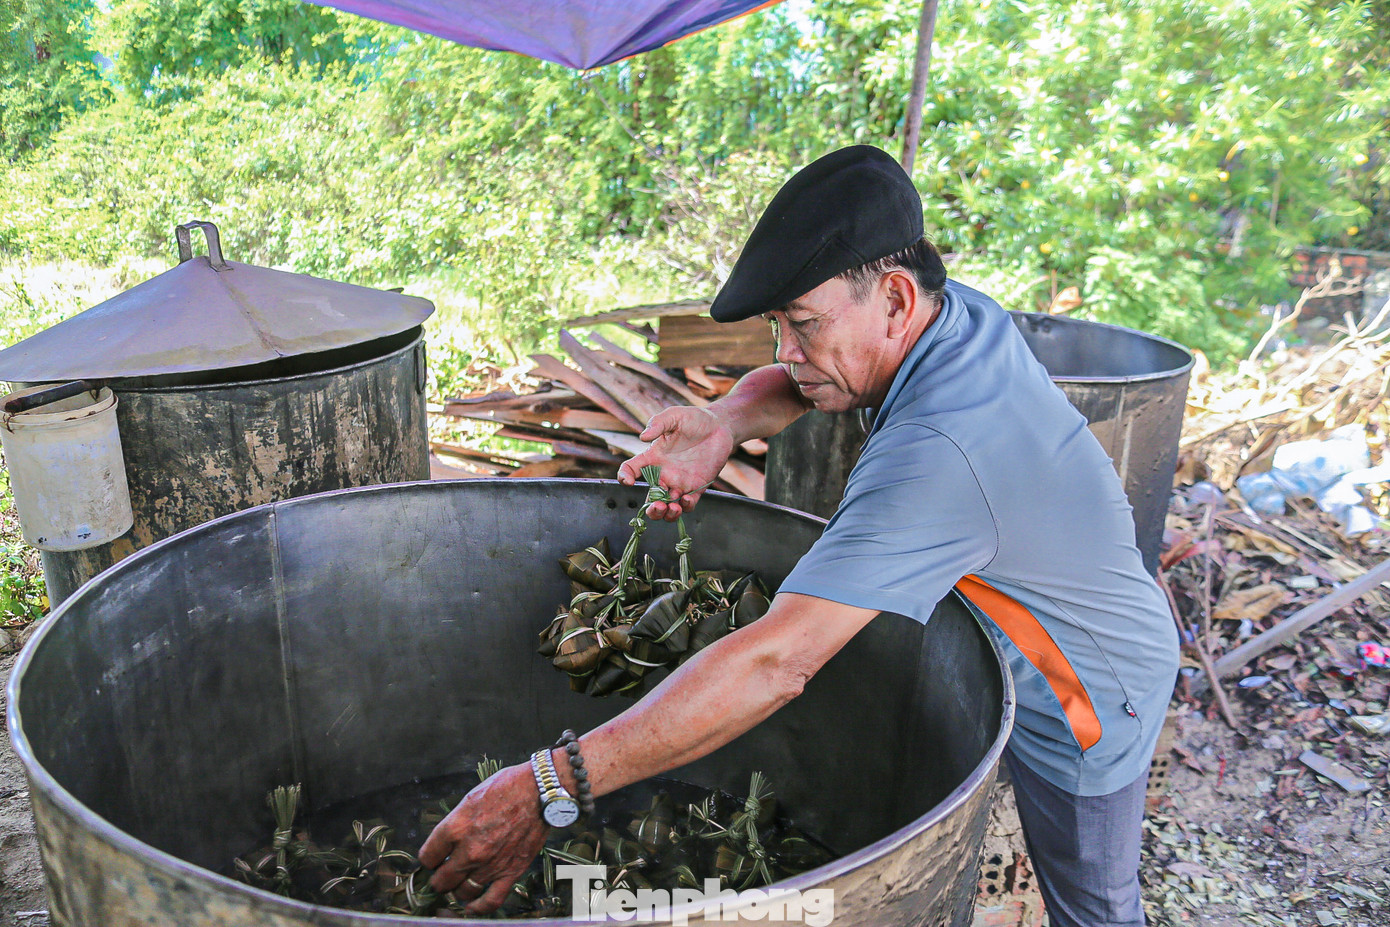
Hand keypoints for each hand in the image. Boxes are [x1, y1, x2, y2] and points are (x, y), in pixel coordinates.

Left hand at [418, 763, 547, 913]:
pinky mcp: (511, 872)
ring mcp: (490, 865)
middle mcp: (469, 851)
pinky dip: (478, 908)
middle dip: (439, 878)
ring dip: (458, 889)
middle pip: (441, 880)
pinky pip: (490, 901)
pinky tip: (472, 906)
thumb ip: (455, 824)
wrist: (540, 790)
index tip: (434, 858)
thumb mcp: (470, 798)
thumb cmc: (507, 787)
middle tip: (444, 873)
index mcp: (456, 828)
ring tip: (459, 883)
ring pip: (462, 892)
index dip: (429, 858)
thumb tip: (446, 841)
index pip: (428, 857)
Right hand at [616, 406, 734, 520]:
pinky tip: (686, 499)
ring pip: (668, 507)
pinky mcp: (697, 487)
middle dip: (650, 509)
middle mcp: (664, 473)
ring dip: (666, 514)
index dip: (624, 476)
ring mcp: (681, 482)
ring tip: (671, 508)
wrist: (720, 426)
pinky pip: (689, 504)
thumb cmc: (694, 419)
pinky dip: (685, 507)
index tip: (628, 481)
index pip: (631, 469)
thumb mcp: (674, 416)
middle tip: (657, 506)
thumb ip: (658, 423)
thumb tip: (643, 437)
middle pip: (650, 498)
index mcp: (653, 457)